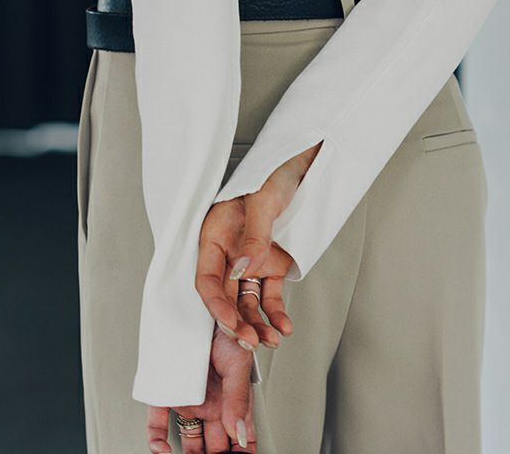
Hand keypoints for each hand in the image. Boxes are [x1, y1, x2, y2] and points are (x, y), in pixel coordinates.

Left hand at [146, 324, 255, 451]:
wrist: (198, 308)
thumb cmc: (223, 327)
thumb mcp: (238, 362)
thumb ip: (238, 399)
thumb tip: (238, 433)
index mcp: (233, 397)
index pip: (241, 433)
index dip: (243, 450)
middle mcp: (213, 402)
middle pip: (216, 442)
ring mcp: (190, 400)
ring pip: (188, 438)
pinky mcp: (167, 394)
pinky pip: (158, 422)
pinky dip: (157, 439)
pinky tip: (161, 450)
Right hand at [196, 141, 322, 348]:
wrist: (302, 167)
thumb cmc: (273, 175)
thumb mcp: (262, 201)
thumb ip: (254, 236)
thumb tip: (244, 269)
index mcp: (214, 235)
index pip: (208, 278)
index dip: (216, 304)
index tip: (229, 322)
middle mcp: (229, 253)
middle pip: (226, 296)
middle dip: (237, 322)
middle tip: (250, 342)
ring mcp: (250, 261)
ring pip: (247, 300)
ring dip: (256, 323)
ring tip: (270, 340)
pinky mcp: (271, 265)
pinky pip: (270, 295)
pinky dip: (276, 312)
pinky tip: (283, 327)